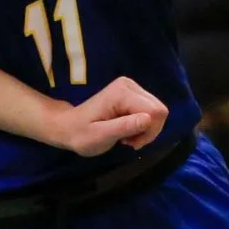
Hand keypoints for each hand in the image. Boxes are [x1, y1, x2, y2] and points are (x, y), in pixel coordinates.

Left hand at [48, 77, 167, 156]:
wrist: (68, 126)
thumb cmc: (80, 134)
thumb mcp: (101, 136)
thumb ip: (124, 127)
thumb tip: (148, 119)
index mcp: (122, 93)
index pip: (156, 111)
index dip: (149, 131)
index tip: (131, 143)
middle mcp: (129, 85)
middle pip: (159, 110)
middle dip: (148, 131)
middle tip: (128, 141)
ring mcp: (131, 87)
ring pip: (157, 111)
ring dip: (145, 129)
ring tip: (126, 137)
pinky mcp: (133, 93)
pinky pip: (150, 111)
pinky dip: (143, 125)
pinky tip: (127, 130)